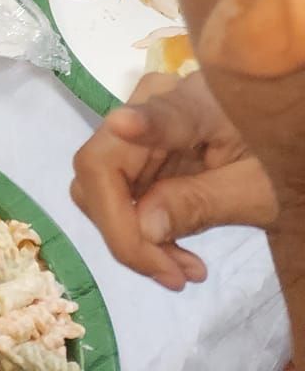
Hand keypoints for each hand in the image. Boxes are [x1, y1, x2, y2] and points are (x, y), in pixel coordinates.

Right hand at [70, 73, 276, 291]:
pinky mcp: (135, 151)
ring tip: (182, 272)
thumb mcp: (255, 192)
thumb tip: (143, 225)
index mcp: (196, 105)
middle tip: (171, 275)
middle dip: (124, 230)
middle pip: (102, 165)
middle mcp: (151, 105)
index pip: (158, 115)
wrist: (278, 148)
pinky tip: (177, 257)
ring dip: (132, 238)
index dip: (137, 124)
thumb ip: (201, 203)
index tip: (124, 124)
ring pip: (102, 187)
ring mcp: (137, 126)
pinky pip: (118, 195)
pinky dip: (140, 233)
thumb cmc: (274, 164)